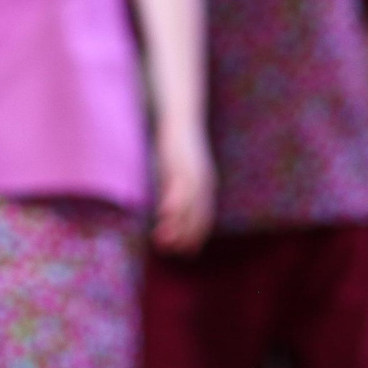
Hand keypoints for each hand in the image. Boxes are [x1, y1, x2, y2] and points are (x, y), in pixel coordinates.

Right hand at [151, 123, 215, 253]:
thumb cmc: (177, 143)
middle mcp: (202, 182)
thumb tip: (166, 204)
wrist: (180, 115)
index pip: (203, 217)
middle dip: (185, 236)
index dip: (195, 235)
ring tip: (163, 240)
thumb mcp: (179, 168)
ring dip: (176, 225)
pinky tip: (163, 215)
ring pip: (188, 206)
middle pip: (198, 216)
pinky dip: (173, 203)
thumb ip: (175, 186)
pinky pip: (177, 187)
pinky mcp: (179, 164)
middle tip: (173, 252)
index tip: (186, 252)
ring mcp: (191, 173)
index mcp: (205, 184)